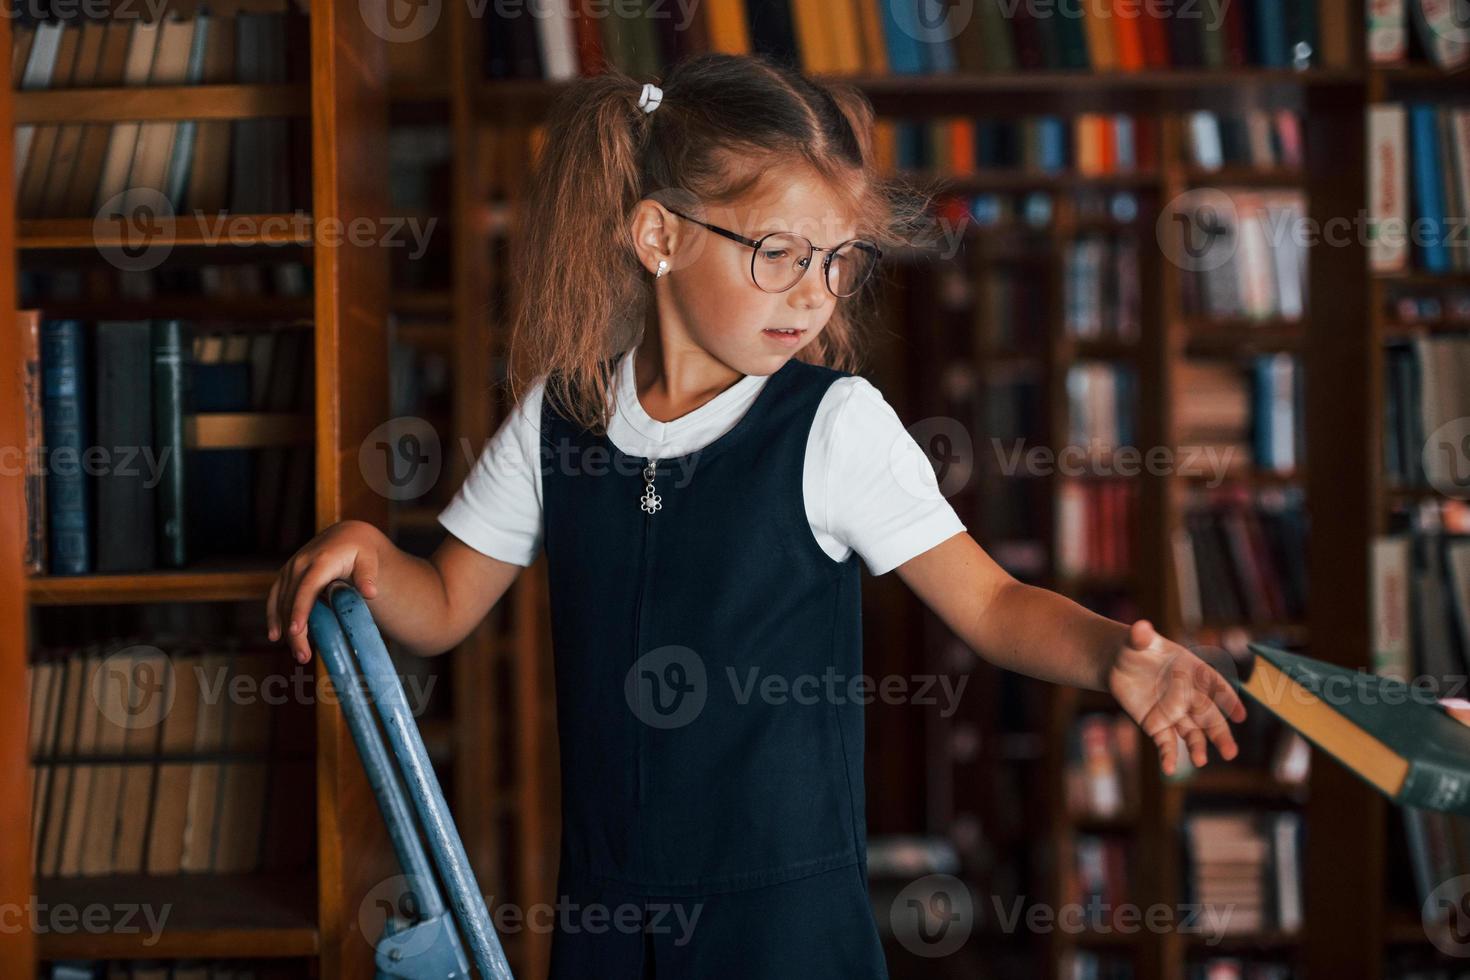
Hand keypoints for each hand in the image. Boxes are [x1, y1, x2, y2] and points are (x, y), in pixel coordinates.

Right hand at [266, 519, 383, 664]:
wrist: (347, 536)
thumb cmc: (361, 551)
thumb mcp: (369, 559)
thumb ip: (368, 575)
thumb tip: (370, 593)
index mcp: (321, 561)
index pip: (307, 588)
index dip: (300, 609)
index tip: (296, 631)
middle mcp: (301, 564)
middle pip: (292, 600)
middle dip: (294, 630)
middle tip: (303, 656)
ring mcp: (290, 569)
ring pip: (281, 602)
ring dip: (285, 629)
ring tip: (299, 654)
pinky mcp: (286, 575)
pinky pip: (274, 597)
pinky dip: (273, 616)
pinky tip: (275, 636)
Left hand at [1107, 619, 1246, 774]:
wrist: (1119, 663)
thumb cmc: (1136, 647)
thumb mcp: (1137, 640)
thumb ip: (1141, 636)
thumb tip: (1141, 627)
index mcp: (1193, 672)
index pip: (1215, 686)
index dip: (1228, 699)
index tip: (1239, 714)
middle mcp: (1189, 695)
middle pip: (1209, 716)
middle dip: (1220, 733)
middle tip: (1230, 752)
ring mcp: (1175, 713)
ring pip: (1192, 733)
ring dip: (1198, 747)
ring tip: (1201, 761)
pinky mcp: (1158, 725)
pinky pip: (1166, 743)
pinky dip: (1168, 755)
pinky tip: (1168, 768)